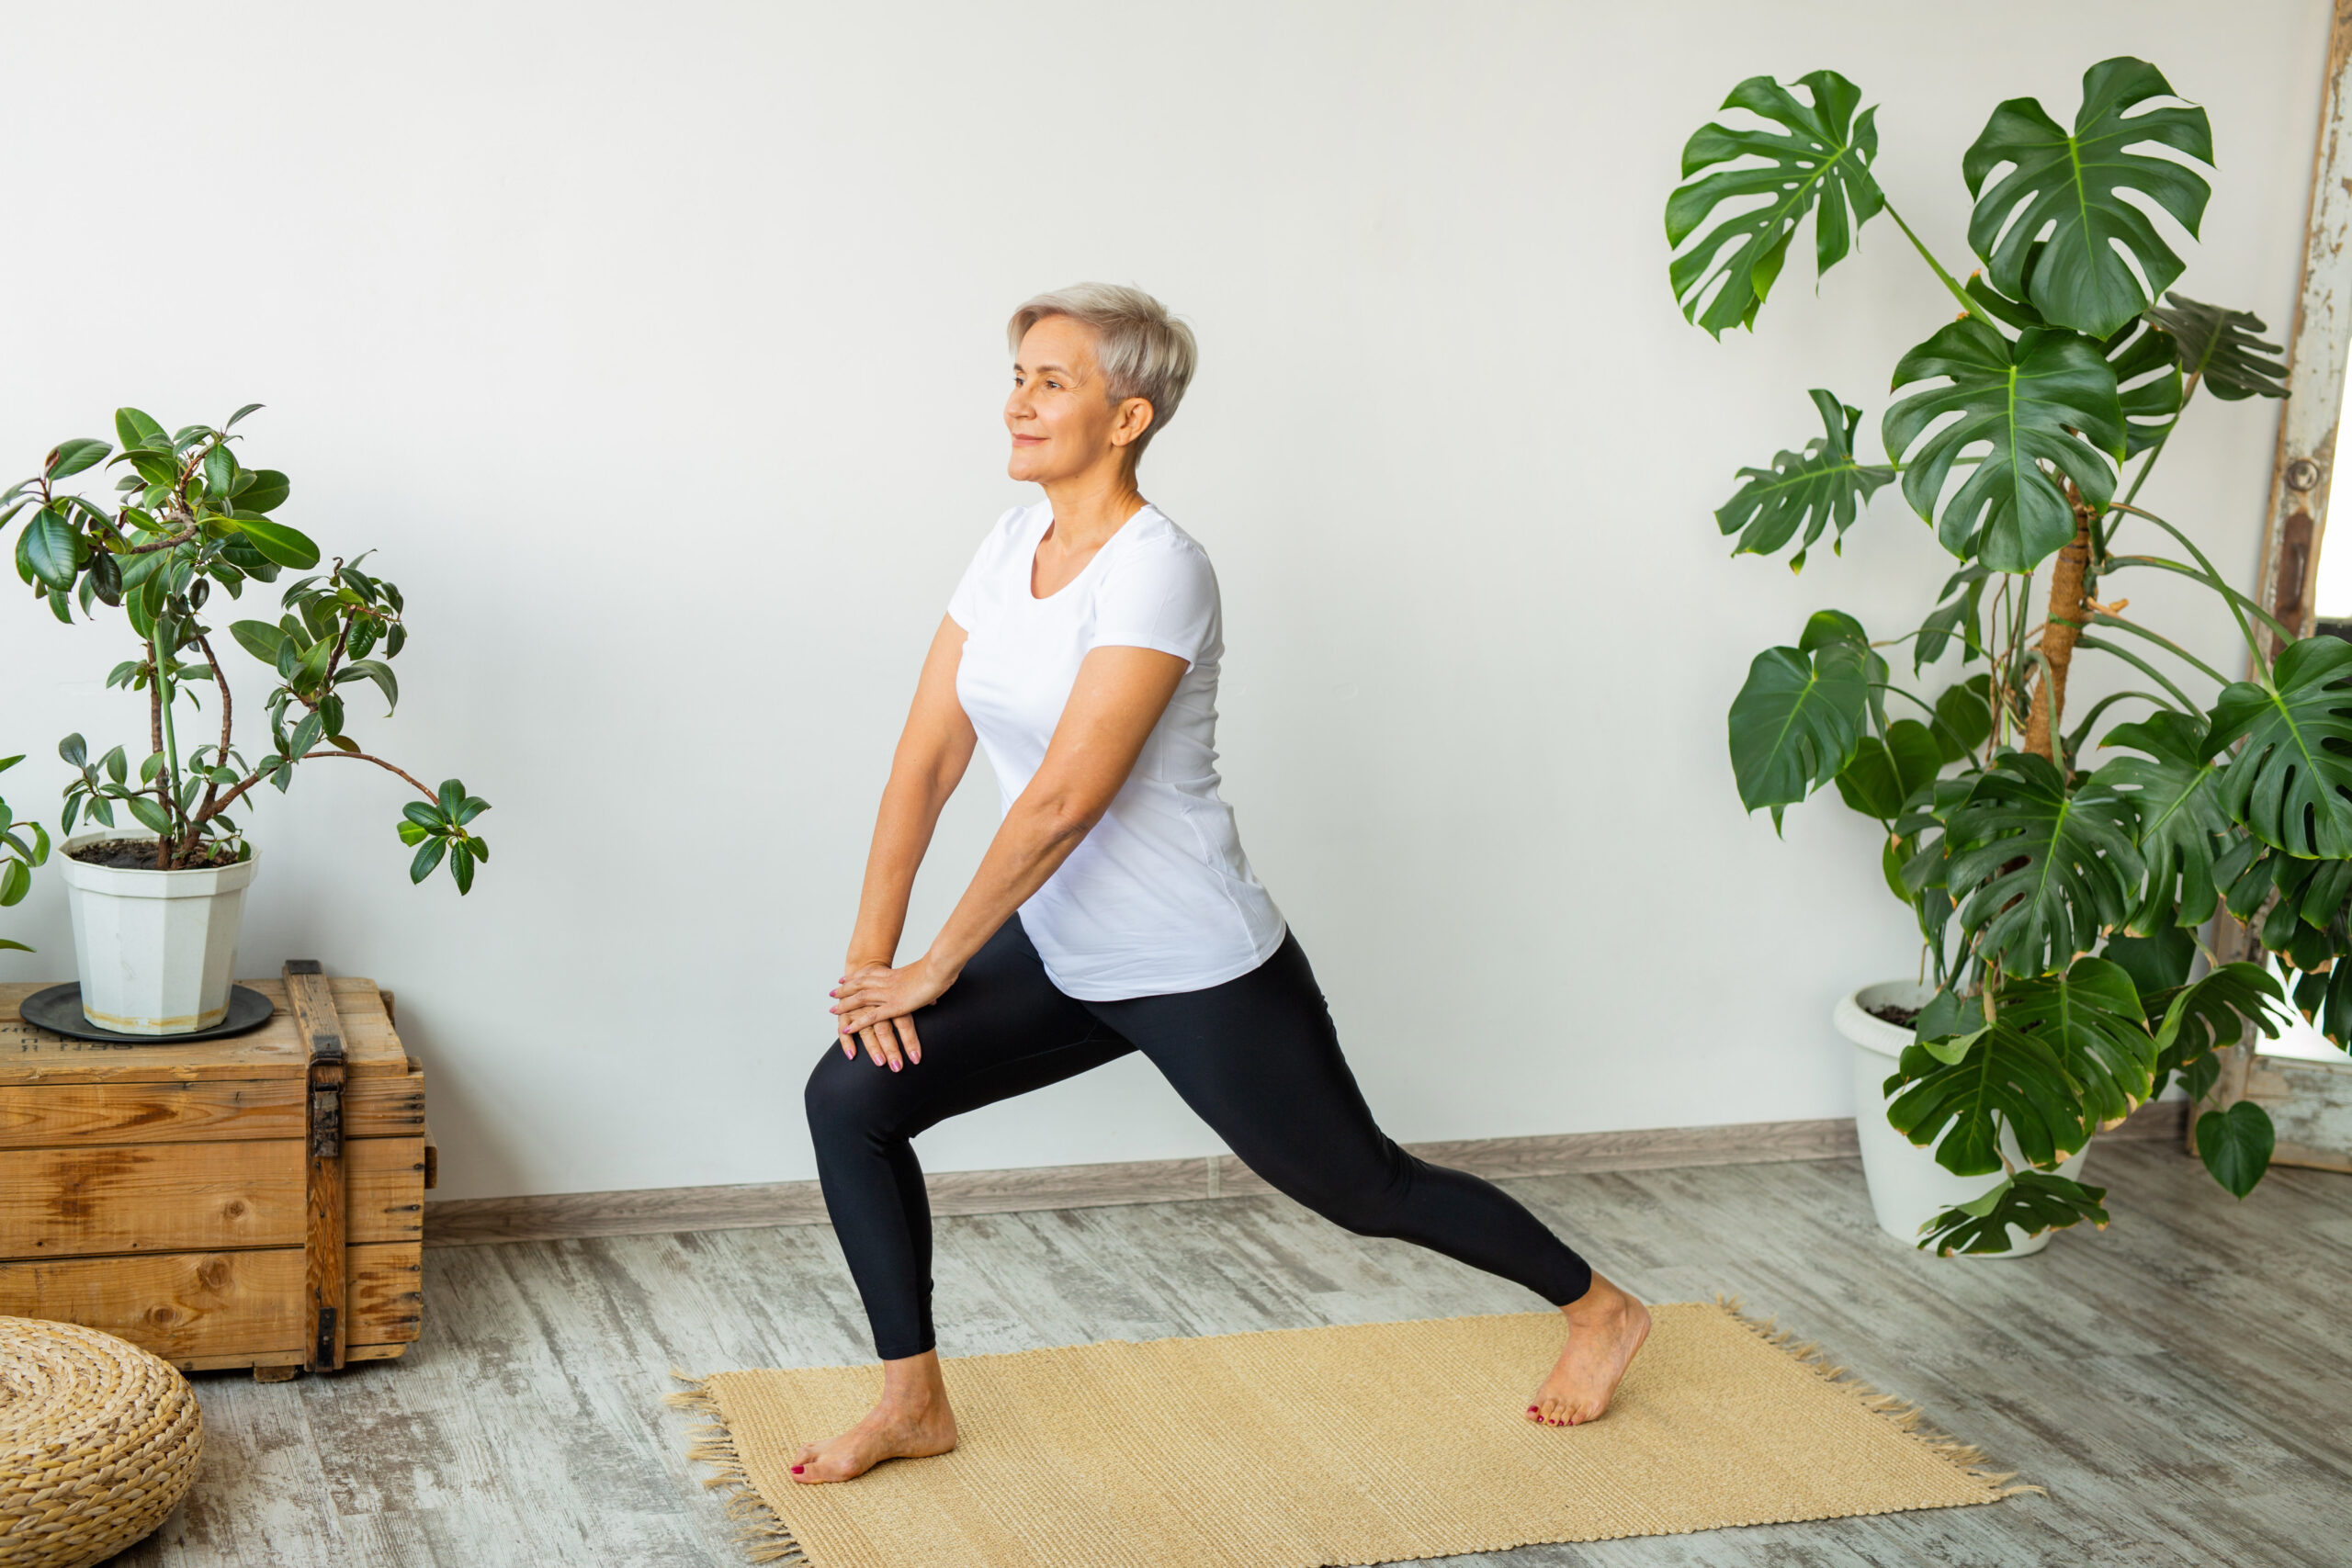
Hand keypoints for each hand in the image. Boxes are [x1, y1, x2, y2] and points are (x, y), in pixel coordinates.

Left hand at [829, 955, 956, 1070]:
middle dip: (844, 989)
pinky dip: (857, 1023)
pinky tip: (847, 1028)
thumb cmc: (940, 967)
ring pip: (860, 998)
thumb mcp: (928, 972)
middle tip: (832, 992)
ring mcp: (889, 993)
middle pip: (860, 984)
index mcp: (895, 973)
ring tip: (833, 1010)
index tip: (846, 978)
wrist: (940, 966)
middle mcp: (888, 981)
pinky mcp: (895, 1005)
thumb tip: (932, 990)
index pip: (870, 972)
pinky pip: (871, 1016)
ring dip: (845, 1004)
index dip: (856, 976)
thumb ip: (925, 981)